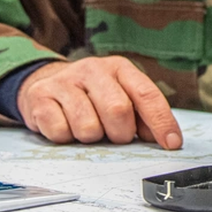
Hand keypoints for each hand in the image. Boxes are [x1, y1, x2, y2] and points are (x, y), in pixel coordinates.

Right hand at [17, 57, 181, 148]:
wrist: (45, 83)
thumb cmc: (92, 96)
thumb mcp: (120, 96)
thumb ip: (143, 116)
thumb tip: (166, 139)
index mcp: (119, 68)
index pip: (146, 94)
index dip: (161, 121)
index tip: (171, 143)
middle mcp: (93, 69)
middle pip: (118, 110)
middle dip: (120, 133)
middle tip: (114, 136)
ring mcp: (65, 82)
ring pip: (88, 126)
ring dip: (91, 138)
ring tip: (88, 128)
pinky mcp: (40, 97)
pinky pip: (60, 132)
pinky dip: (66, 138)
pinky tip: (66, 125)